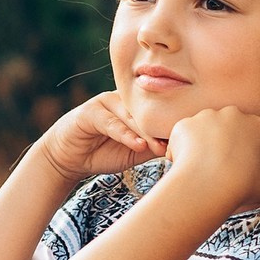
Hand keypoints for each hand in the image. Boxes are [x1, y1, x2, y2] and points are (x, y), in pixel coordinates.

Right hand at [37, 93, 166, 183]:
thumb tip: (179, 147)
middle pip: (147, 112)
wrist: (69, 159)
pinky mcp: (90, 112)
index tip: (190, 138)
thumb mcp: (134, 151)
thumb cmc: (103, 153)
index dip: (171, 124)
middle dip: (161, 129)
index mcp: (135, 107)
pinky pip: (111, 123)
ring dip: (145, 132)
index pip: (157, 111)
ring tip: (158, 147)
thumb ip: (153, 146)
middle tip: (177, 144)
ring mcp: (105, 103)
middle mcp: (122, 100)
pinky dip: (125, 135)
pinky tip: (137, 145)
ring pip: (130, 116)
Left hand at [164, 106, 259, 215]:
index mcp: (255, 124)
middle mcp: (231, 113)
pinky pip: (180, 137)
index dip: (241, 149)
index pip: (248, 132)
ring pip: (200, 129)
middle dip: (219, 141)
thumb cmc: (241, 186)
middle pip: (223, 126)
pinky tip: (184, 166)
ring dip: (198, 145)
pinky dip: (179, 150)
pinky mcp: (183, 124)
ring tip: (199, 169)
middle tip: (215, 166)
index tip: (236, 165)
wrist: (209, 184)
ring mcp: (205, 116)